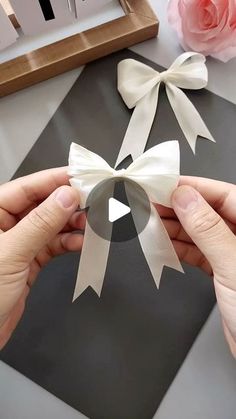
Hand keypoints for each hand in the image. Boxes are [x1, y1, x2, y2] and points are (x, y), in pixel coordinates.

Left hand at [0, 168, 83, 348]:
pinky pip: (53, 245)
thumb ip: (40, 223)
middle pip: (42, 204)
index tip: (81, 177)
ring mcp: (18, 243)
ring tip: (90, 224)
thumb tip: (66, 196)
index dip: (55, 180)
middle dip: (68, 203)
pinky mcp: (28, 261)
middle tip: (92, 201)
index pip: (26, 187)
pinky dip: (68, 243)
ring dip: (71, 224)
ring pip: (51, 225)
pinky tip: (80, 243)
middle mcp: (4, 225)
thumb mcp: (11, 253)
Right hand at [158, 177, 235, 357]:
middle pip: (209, 211)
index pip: (224, 195)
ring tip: (152, 220)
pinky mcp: (224, 272)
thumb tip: (185, 198)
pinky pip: (199, 252)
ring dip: (176, 227)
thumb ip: (208, 229)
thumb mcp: (233, 264)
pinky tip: (165, 242)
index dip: (194, 187)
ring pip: (201, 232)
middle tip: (152, 202)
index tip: (167, 186)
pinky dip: (180, 247)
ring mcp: (233, 254)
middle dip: (180, 206)